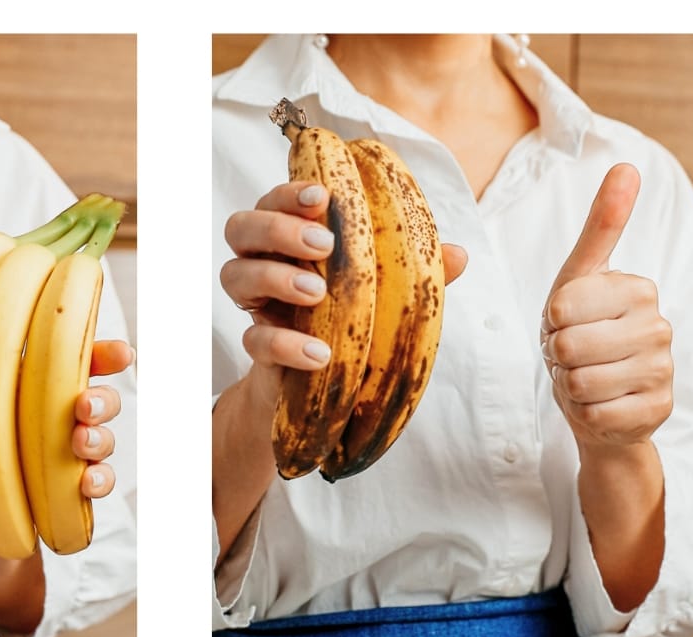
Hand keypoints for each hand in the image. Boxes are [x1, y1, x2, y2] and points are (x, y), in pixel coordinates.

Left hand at [0, 339, 133, 500]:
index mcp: (37, 383)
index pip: (75, 357)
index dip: (102, 352)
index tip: (118, 353)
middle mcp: (62, 415)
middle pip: (99, 397)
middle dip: (101, 398)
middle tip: (84, 404)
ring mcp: (71, 455)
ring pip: (102, 439)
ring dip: (99, 439)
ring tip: (80, 442)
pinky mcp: (71, 493)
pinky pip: (97, 484)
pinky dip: (97, 482)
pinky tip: (85, 483)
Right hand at [212, 181, 465, 562]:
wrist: (322, 388)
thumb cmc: (353, 320)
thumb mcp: (386, 292)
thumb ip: (413, 271)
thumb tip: (458, 255)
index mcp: (289, 239)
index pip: (274, 201)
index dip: (289, 192)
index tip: (323, 196)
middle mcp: (263, 263)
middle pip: (241, 227)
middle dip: (278, 227)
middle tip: (324, 243)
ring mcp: (256, 307)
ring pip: (234, 274)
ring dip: (274, 276)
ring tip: (317, 292)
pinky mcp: (258, 350)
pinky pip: (254, 341)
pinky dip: (285, 344)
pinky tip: (320, 354)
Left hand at [541, 163, 672, 450]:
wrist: (601, 399)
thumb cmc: (582, 330)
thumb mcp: (579, 277)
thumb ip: (603, 224)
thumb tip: (626, 165)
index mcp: (638, 287)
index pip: (561, 305)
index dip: (550, 320)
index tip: (566, 320)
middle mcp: (659, 325)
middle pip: (568, 345)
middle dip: (556, 355)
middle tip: (573, 354)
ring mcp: (662, 370)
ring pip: (580, 382)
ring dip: (569, 384)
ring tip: (585, 375)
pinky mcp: (657, 410)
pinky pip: (594, 415)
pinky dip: (585, 413)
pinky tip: (601, 404)